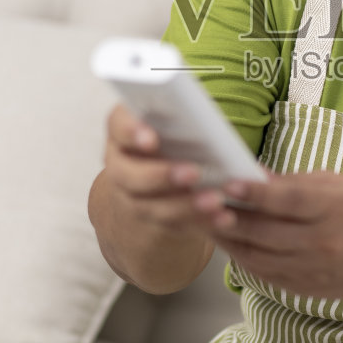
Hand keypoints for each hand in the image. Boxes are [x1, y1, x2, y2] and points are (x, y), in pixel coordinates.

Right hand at [100, 104, 217, 235]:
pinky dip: (201, 222)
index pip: (118, 126)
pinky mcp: (151, 221)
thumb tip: (208, 119)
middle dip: (160, 175)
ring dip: (185, 205)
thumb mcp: (170, 122)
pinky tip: (224, 217)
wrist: (153, 178)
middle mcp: (119, 166)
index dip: (131, 132)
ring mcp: (130, 197)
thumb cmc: (171, 137)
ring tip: (216, 200)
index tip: (152, 140)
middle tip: (193, 173)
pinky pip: (173, 225)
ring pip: (150, 206)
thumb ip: (181, 117)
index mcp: (123, 131)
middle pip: (128, 174)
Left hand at [195, 171, 342, 300]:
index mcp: (334, 208)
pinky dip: (241, 256)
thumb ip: (292, 183)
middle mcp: (323, 242)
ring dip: (227, 238)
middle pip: (265, 232)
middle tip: (198, 199)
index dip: (255, 193)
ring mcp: (313, 270)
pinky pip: (263, 273)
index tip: (227, 182)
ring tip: (203, 219)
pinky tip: (227, 241)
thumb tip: (249, 173)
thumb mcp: (336, 185)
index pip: (288, 201)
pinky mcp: (304, 289)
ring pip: (257, 256)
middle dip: (227, 216)